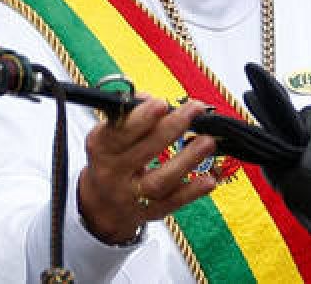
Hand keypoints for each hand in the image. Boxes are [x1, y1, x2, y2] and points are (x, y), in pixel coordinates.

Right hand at [76, 98, 216, 244]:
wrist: (101, 205)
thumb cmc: (112, 158)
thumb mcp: (109, 134)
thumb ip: (129, 115)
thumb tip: (148, 99)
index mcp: (101, 148)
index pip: (118, 133)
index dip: (141, 118)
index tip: (161, 103)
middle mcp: (112, 174)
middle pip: (142, 153)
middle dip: (171, 129)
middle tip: (194, 110)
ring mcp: (130, 196)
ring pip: (159, 181)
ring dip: (186, 160)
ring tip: (208, 142)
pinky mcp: (148, 212)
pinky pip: (172, 203)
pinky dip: (192, 192)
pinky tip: (209, 179)